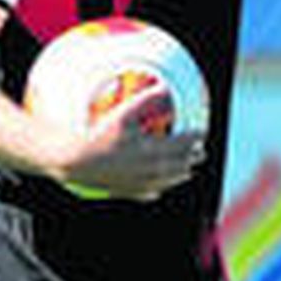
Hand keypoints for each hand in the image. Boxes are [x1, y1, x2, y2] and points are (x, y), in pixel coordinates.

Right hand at [50, 88, 205, 200]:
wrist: (77, 164)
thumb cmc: (100, 136)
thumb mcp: (124, 113)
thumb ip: (147, 99)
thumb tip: (166, 87)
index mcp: (155, 151)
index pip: (185, 144)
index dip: (196, 137)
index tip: (202, 131)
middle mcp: (154, 171)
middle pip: (182, 164)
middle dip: (193, 155)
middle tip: (200, 150)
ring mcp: (144, 184)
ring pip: (172, 180)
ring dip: (182, 171)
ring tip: (187, 167)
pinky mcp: (133, 193)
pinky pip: (155, 191)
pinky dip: (163, 185)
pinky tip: (161, 183)